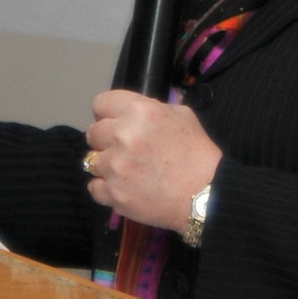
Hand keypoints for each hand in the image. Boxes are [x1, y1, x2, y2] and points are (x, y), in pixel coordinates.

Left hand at [84, 92, 221, 231]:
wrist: (206, 194)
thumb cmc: (197, 153)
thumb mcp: (181, 115)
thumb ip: (151, 108)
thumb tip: (133, 110)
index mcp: (138, 112)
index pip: (100, 104)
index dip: (106, 114)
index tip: (113, 123)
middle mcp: (122, 136)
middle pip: (92, 133)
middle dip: (105, 140)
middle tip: (124, 150)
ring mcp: (115, 167)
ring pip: (91, 161)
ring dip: (106, 165)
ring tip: (127, 171)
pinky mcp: (114, 193)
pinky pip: (93, 187)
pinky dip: (105, 188)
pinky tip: (122, 186)